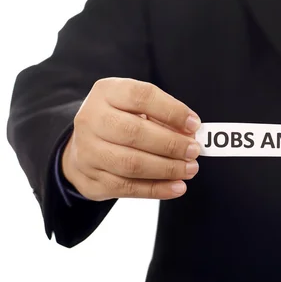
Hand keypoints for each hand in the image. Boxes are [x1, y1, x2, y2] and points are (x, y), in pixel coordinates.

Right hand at [62, 78, 201, 200]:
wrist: (86, 145)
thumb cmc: (122, 120)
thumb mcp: (139, 106)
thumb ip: (164, 116)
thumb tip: (190, 133)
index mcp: (107, 93)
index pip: (141, 97)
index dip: (171, 111)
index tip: (194, 124)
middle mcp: (91, 120)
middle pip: (134, 133)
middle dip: (171, 144)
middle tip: (194, 150)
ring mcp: (87, 151)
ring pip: (131, 164)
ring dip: (167, 169)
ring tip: (189, 169)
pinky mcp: (91, 179)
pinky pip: (127, 188)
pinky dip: (157, 189)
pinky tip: (177, 187)